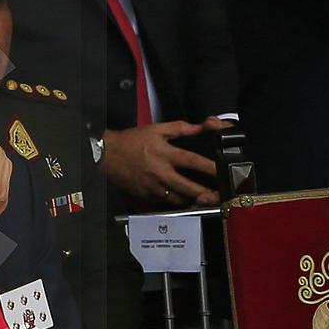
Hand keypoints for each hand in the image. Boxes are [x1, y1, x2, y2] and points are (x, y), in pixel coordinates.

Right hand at [101, 120, 218, 208]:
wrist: (107, 154)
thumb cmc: (131, 141)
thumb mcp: (157, 129)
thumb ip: (182, 128)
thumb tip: (202, 126)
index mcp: (165, 154)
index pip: (193, 162)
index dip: (210, 168)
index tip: (222, 172)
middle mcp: (160, 172)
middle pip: (188, 188)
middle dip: (205, 194)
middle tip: (217, 196)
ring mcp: (152, 187)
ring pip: (177, 200)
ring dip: (190, 200)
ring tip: (201, 200)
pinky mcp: (144, 196)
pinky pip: (163, 202)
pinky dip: (173, 202)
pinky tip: (179, 199)